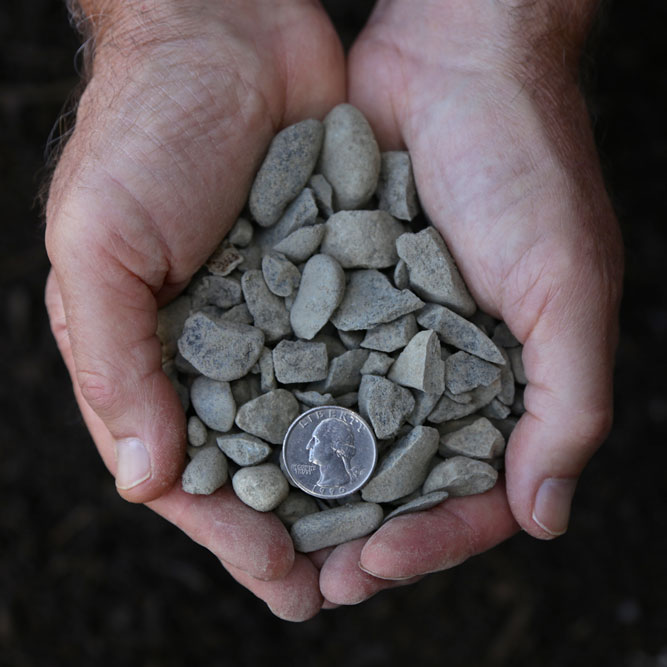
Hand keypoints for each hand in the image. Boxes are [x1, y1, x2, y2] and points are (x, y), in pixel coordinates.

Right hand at [45, 0, 344, 620]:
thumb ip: (116, 363)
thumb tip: (146, 480)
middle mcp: (224, 346)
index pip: (193, 470)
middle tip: (343, 585)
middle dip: (301, 524)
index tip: (283, 582)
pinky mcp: (337, 278)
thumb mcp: (99, 246)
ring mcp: (286, 315)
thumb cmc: (140, 135)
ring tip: (389, 538)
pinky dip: (383, 399)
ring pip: (321, 417)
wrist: (223, 40)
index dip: (234, 532)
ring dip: (350, 479)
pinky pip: (363, 352)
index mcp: (154, 355)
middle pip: (265, 460)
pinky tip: (416, 443)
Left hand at [317, 0, 623, 604]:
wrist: (456, 60)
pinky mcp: (336, 288)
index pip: (472, 489)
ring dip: (309, 480)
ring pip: (345, 427)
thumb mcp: (566, 286)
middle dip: (356, 528)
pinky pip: (306, 359)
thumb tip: (543, 515)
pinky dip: (280, 402)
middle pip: (398, 473)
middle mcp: (440, 363)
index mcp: (506, 378)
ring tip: (266, 528)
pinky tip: (242, 439)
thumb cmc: (526, 164)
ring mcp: (383, 328)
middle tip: (308, 577)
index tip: (375, 564)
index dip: (430, 537)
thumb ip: (566, 403)